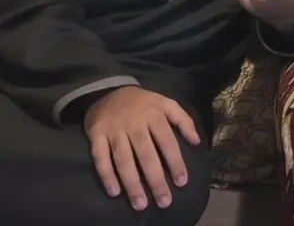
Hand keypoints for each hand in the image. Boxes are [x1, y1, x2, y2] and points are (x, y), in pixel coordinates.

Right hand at [84, 86, 200, 210]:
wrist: (107, 90)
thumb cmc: (142, 103)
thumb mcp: (166, 103)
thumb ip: (184, 120)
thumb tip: (197, 142)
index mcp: (154, 114)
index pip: (167, 141)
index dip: (175, 162)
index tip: (181, 182)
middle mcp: (134, 123)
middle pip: (146, 154)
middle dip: (155, 179)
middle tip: (164, 201)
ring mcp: (114, 129)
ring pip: (123, 159)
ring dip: (132, 182)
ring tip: (141, 204)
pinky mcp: (96, 135)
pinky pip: (100, 157)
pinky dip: (106, 174)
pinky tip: (114, 191)